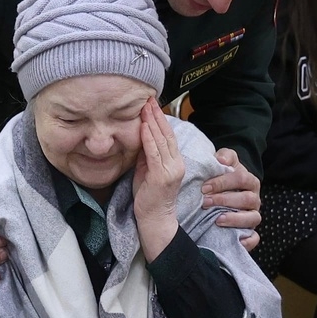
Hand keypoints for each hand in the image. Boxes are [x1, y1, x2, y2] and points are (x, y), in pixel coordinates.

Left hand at [133, 99, 184, 260]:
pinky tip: (143, 126)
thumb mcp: (147, 170)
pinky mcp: (162, 176)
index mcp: (175, 161)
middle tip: (148, 98)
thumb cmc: (149, 196)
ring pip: (162, 141)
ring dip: (152, 122)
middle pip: (167, 134)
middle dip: (157, 115)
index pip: (168, 135)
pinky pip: (155, 153)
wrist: (155, 219)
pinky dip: (149, 138)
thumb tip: (139, 136)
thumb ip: (147, 154)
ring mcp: (171, 170)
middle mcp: (177, 163)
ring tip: (145, 107)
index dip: (160, 119)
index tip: (152, 104)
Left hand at [201, 148, 260, 250]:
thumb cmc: (219, 180)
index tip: (204, 187)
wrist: (218, 197)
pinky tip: (236, 240)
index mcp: (248, 181)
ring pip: (253, 218)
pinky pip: (254, 238)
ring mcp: (252, 216)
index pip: (241, 178)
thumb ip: (224, 157)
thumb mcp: (221, 165)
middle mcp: (253, 198)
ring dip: (235, 218)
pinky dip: (248, 241)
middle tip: (205, 201)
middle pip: (247, 198)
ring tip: (218, 219)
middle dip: (225, 199)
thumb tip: (220, 160)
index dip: (223, 181)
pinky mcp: (250, 232)